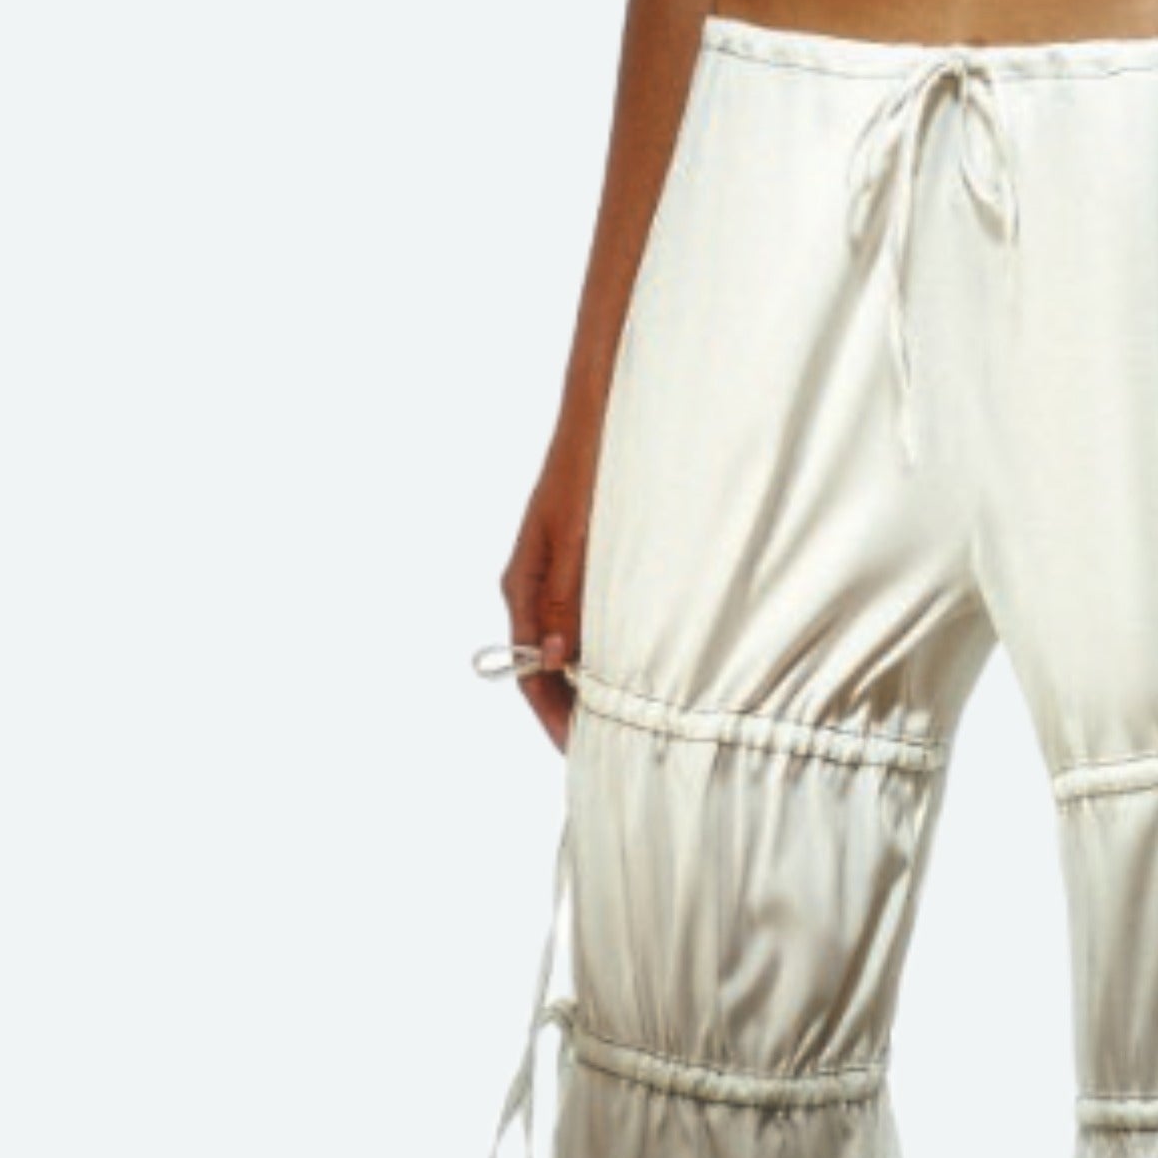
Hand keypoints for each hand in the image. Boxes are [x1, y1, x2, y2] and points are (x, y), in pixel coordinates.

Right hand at [495, 436, 597, 758]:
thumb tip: (558, 660)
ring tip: (626, 716)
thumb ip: (569, 600)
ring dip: (590, 679)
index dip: (553, 714)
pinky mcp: (581, 562)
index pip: (529, 669)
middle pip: (546, 664)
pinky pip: (586, 618)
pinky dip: (604, 646)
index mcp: (524, 584)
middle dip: (572, 707)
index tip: (581, 748)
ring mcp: (558, 574)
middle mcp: (535, 586)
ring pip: (568, 643)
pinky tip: (633, 661)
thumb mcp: (582, 540)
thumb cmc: (591, 466)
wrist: (603, 409)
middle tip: (611, 745)